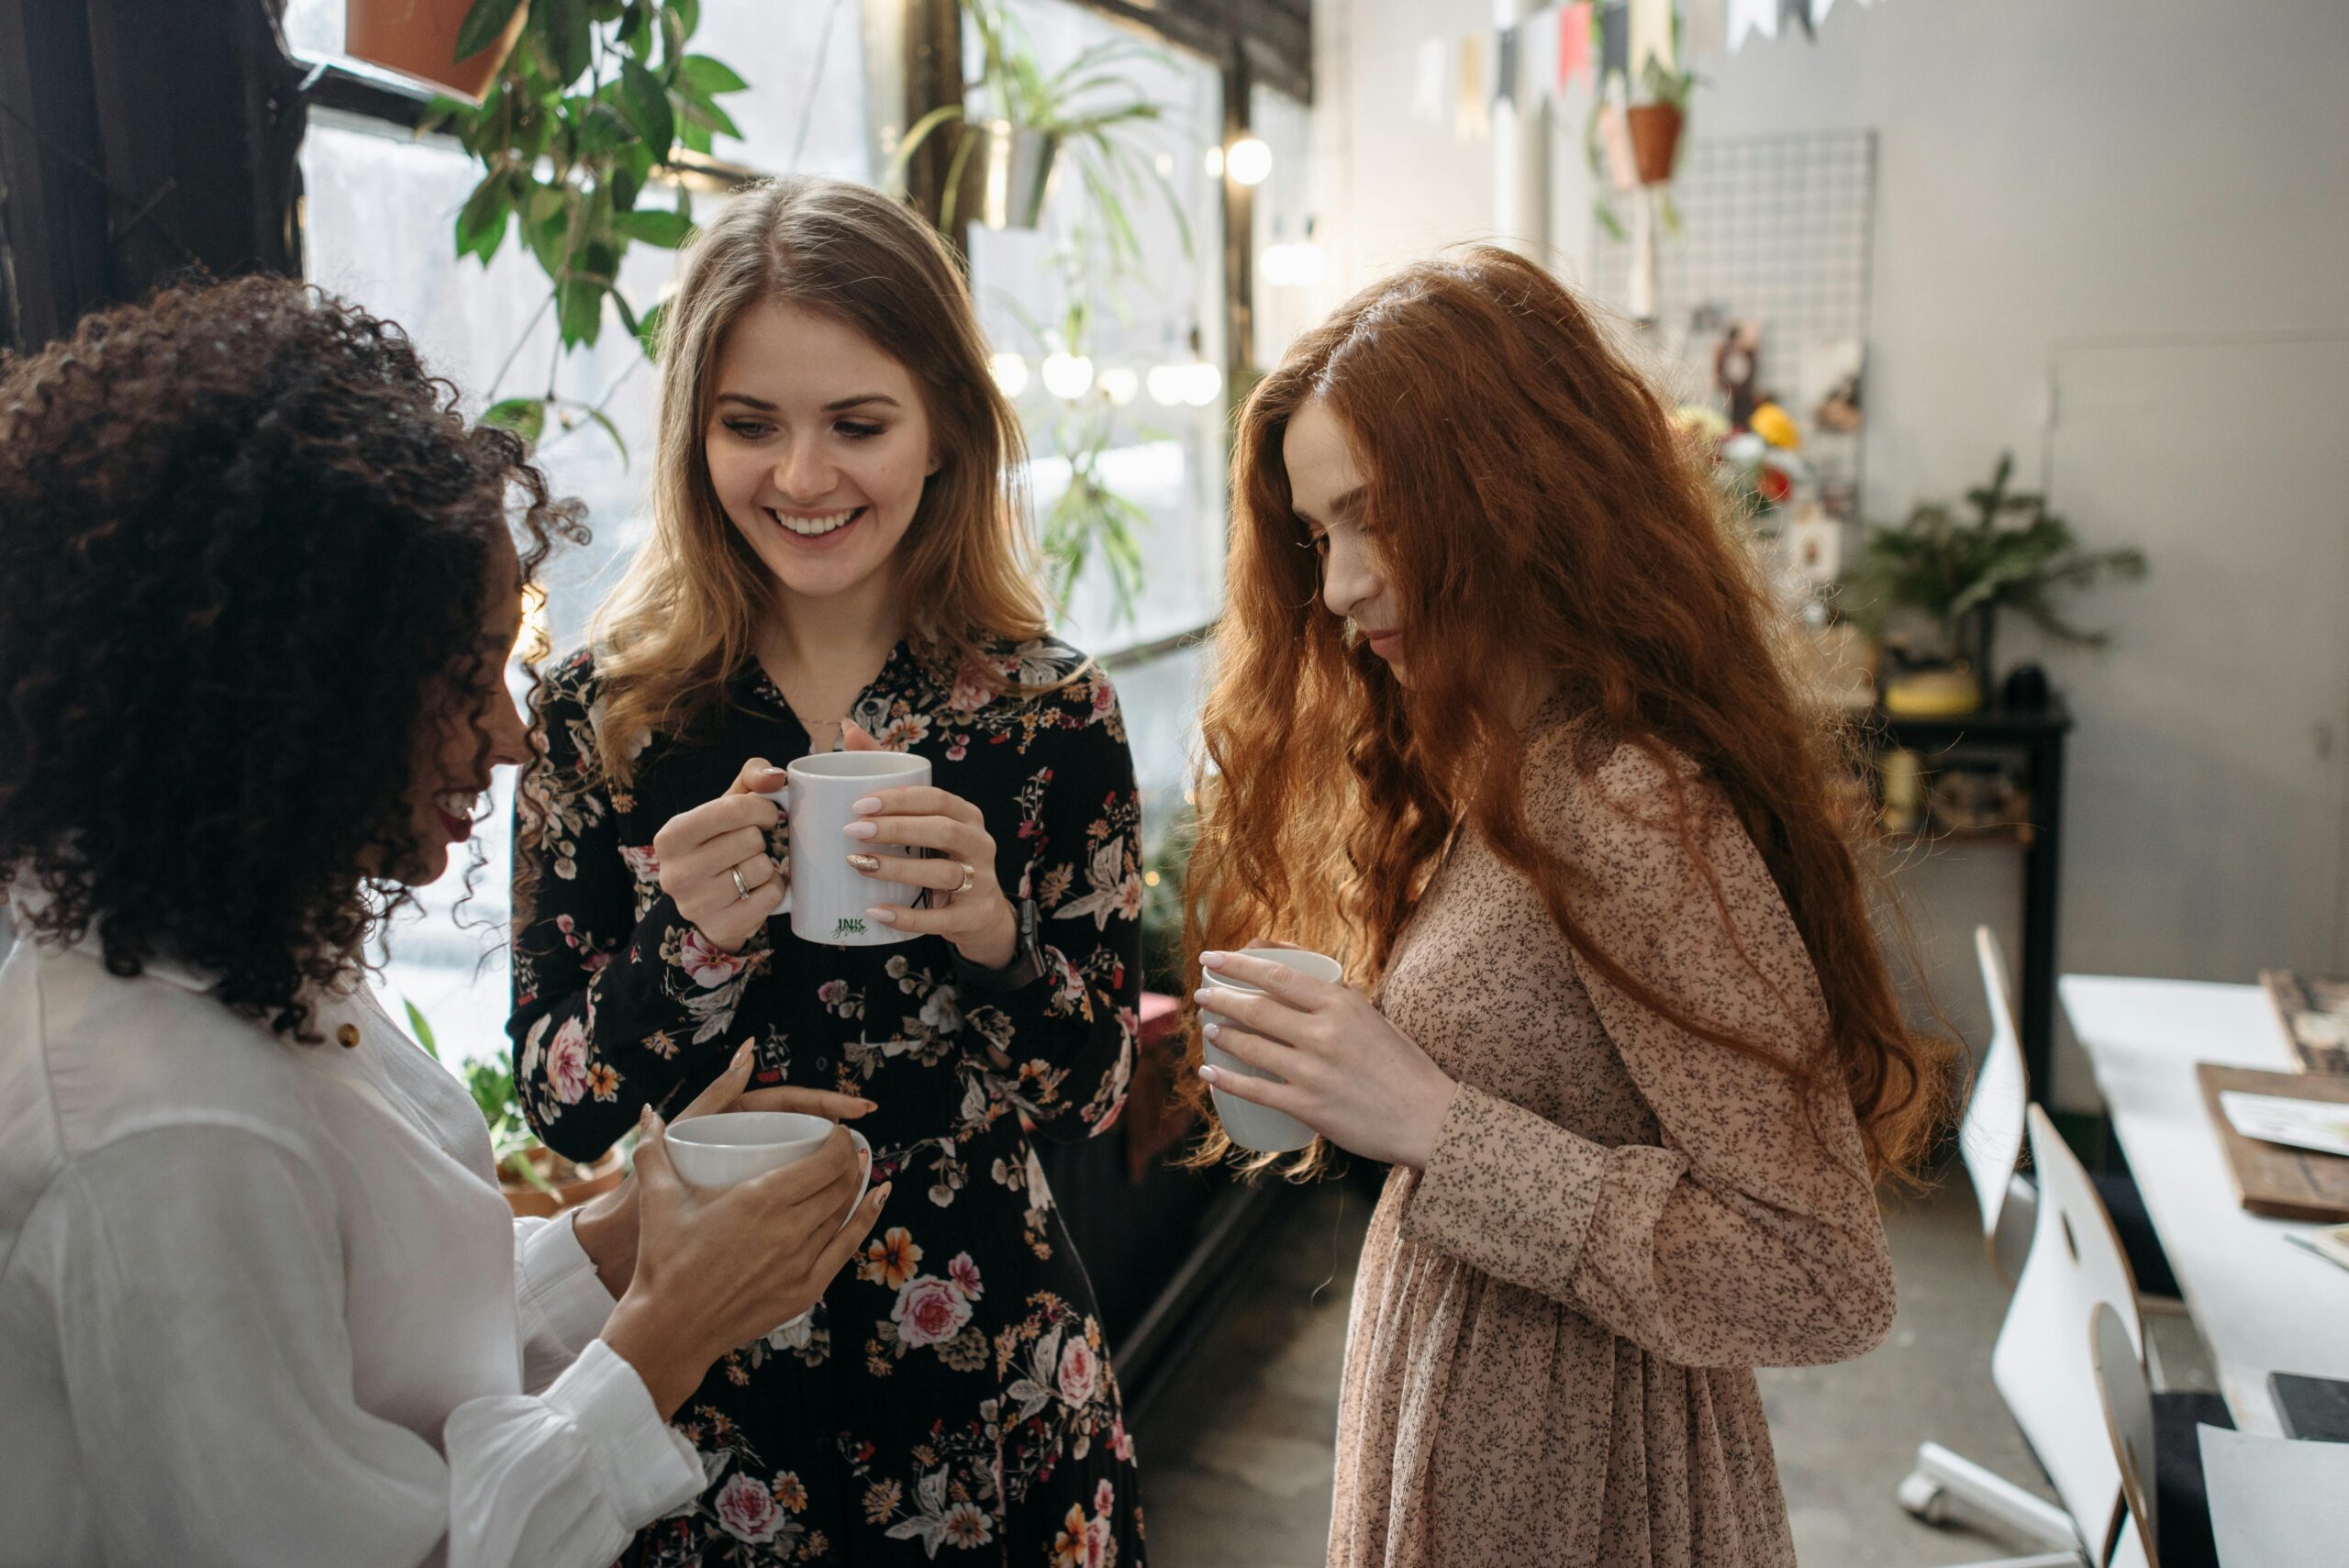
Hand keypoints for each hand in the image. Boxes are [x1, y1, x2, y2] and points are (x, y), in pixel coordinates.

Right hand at [601, 1108, 886, 1417]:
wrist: (670, 1330)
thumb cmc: (663, 1263)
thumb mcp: (657, 1201)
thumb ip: (652, 1151)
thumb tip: (650, 1113)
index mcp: (761, 1200)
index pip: (826, 1161)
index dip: (839, 1140)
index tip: (834, 1130)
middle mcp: (790, 1229)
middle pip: (841, 1183)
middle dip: (847, 1159)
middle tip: (841, 1148)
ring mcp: (802, 1262)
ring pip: (845, 1213)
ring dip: (855, 1185)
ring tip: (854, 1168)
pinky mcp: (806, 1290)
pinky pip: (848, 1247)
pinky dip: (866, 1219)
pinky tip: (878, 1199)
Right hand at [652, 756, 787, 952]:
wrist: (706, 904)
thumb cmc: (718, 844)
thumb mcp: (724, 807)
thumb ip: (750, 778)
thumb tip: (776, 777)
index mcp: (671, 836)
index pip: (734, 809)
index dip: (762, 809)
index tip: (766, 815)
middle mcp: (676, 872)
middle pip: (751, 839)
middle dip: (759, 840)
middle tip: (749, 848)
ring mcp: (697, 904)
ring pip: (761, 868)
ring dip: (766, 866)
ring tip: (749, 869)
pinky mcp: (721, 926)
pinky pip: (771, 897)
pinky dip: (773, 889)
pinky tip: (756, 889)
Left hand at [837, 721, 1016, 967]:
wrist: (978, 912)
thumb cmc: (940, 855)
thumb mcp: (925, 817)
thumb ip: (890, 773)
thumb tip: (848, 727)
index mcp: (967, 816)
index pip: (938, 799)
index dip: (901, 800)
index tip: (859, 804)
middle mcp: (980, 844)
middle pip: (943, 832)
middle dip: (897, 829)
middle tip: (852, 832)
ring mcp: (982, 882)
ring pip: (944, 874)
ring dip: (899, 869)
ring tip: (859, 865)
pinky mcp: (973, 916)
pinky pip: (942, 919)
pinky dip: (909, 917)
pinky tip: (877, 912)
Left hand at [1192, 948, 1459, 1169]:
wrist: (1428, 1117)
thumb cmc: (1403, 1063)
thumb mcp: (1371, 1014)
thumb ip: (1334, 993)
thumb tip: (1290, 968)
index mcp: (1341, 1003)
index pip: (1276, 975)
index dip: (1237, 964)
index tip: (1212, 958)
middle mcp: (1324, 1032)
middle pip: (1256, 1009)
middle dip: (1220, 998)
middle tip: (1202, 995)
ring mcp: (1314, 1071)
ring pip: (1251, 1047)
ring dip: (1222, 1036)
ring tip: (1209, 1029)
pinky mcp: (1309, 1107)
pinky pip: (1256, 1091)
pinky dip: (1227, 1080)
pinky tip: (1209, 1072)